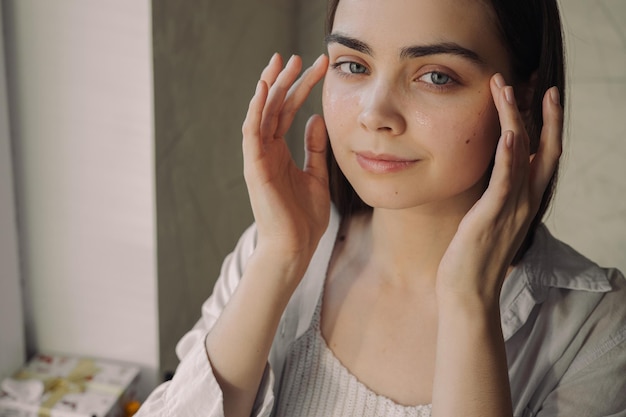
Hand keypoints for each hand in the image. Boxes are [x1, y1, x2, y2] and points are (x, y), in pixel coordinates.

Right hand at [242, 53, 330, 262]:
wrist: (295, 247)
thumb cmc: (303, 218)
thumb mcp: (316, 176)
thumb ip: (314, 149)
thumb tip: (315, 119)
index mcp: (278, 152)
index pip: (287, 112)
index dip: (299, 88)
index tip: (316, 68)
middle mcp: (265, 151)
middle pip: (272, 107)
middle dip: (283, 80)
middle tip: (296, 56)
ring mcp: (258, 158)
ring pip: (260, 114)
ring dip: (269, 87)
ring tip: (281, 62)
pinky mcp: (255, 167)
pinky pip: (252, 133)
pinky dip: (256, 110)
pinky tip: (264, 89)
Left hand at [436, 73, 562, 305]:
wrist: (468, 294)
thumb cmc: (474, 258)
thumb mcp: (489, 220)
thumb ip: (496, 198)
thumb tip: (492, 179)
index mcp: (525, 201)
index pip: (545, 155)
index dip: (548, 124)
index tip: (543, 96)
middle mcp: (525, 202)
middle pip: (545, 149)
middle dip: (543, 114)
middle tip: (538, 83)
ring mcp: (511, 209)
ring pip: (523, 156)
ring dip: (516, 121)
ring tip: (507, 91)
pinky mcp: (492, 217)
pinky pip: (505, 182)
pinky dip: (510, 157)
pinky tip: (510, 134)